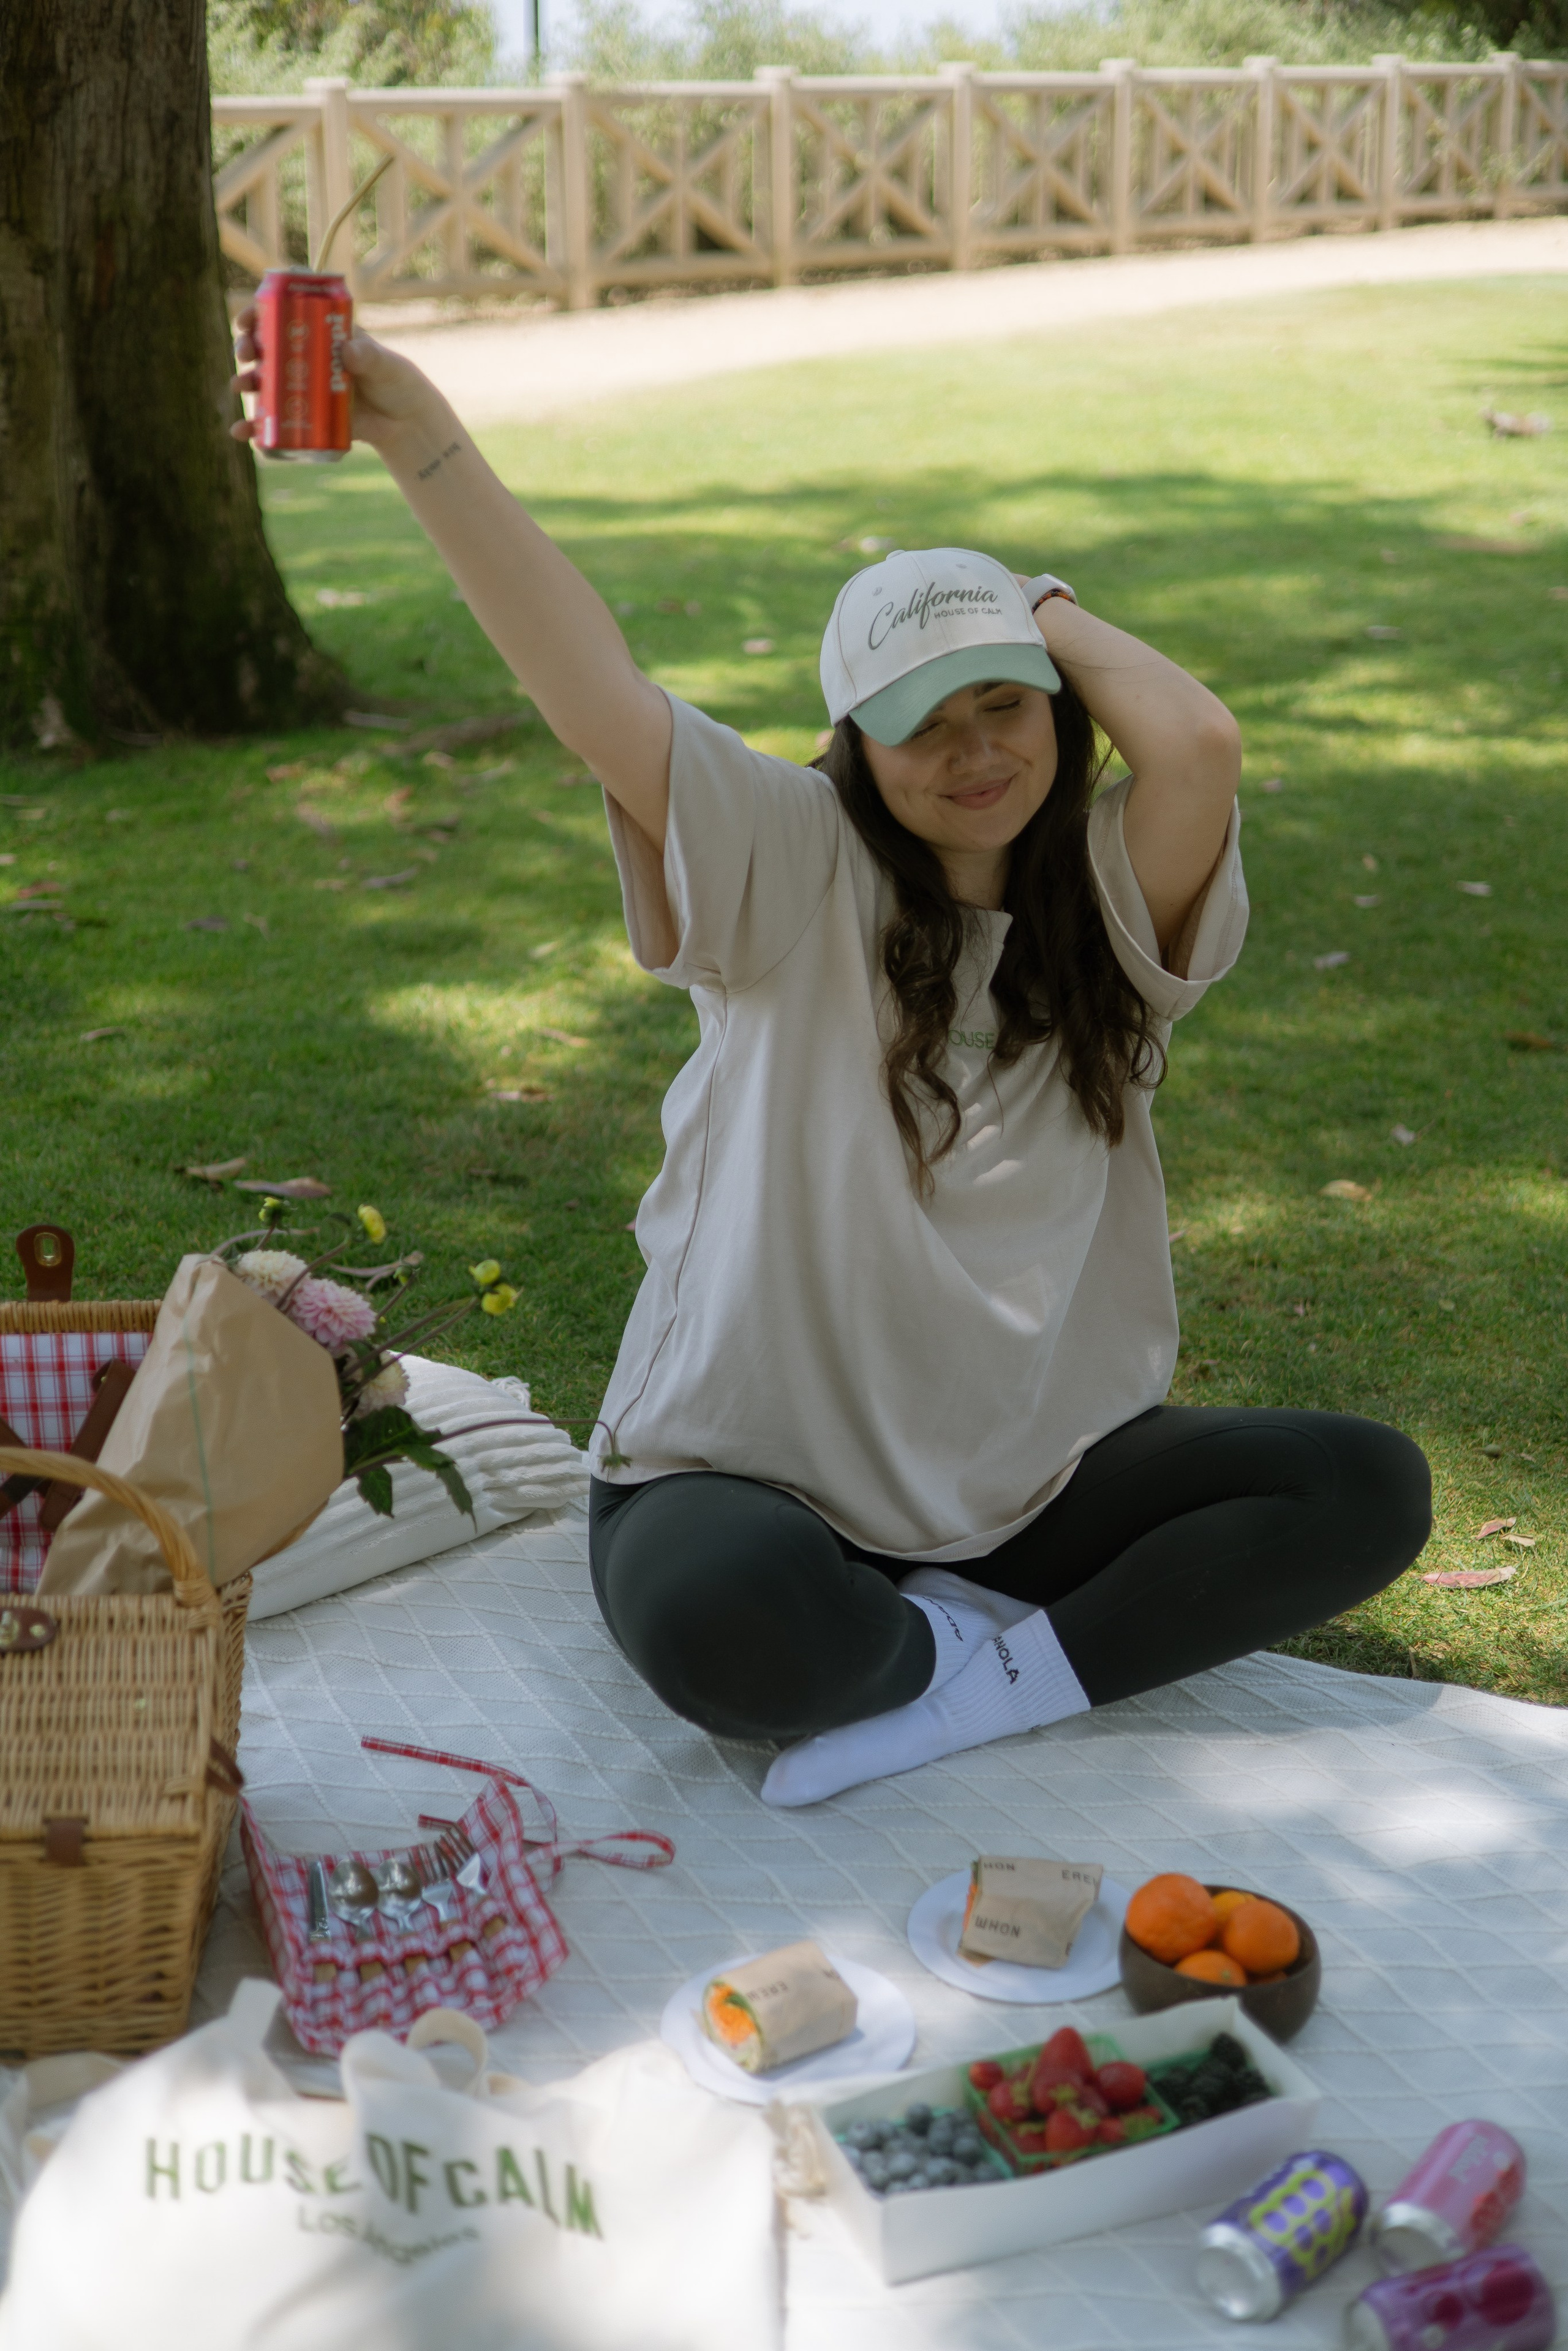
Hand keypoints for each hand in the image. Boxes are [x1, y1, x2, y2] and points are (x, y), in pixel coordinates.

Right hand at [229, 304, 446, 454]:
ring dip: (246, 383)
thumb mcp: (387, 365)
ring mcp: (303, 389)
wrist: (406, 424)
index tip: (247, 320)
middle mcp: (306, 358)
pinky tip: (244, 432)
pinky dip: (258, 428)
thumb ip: (370, 357)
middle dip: (248, 348)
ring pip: (266, 384)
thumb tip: (349, 350)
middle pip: (267, 348)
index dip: (259, 315)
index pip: (283, 316)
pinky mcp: (306, 419)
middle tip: (245, 354)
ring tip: (239, 386)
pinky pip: (276, 422)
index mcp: (321, 334)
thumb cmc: (398, 383)